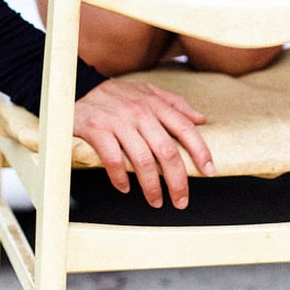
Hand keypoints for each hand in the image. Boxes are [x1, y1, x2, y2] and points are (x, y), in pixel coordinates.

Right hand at [73, 78, 214, 208]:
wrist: (80, 88)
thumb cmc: (118, 94)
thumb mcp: (147, 91)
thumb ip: (175, 104)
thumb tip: (201, 119)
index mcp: (154, 103)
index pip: (184, 128)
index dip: (200, 151)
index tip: (209, 171)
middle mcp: (139, 112)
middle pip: (167, 151)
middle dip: (177, 181)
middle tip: (181, 201)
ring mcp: (118, 121)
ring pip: (142, 161)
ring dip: (151, 187)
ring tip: (156, 201)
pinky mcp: (98, 130)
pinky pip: (114, 160)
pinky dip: (120, 179)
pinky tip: (125, 188)